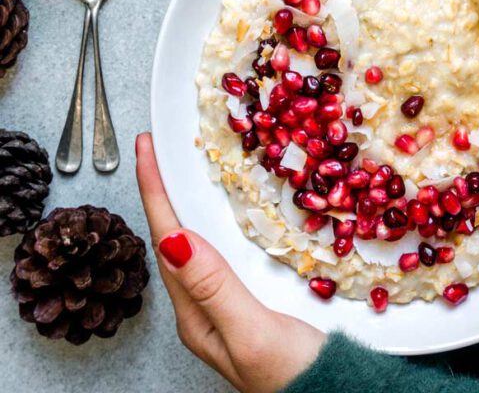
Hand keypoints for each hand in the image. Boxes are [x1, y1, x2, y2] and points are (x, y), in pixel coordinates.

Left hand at [136, 132, 323, 392]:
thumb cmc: (296, 377)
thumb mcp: (252, 332)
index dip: (154, 189)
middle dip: (165, 189)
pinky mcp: (259, 299)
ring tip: (184, 166)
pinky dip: (223, 219)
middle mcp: (206, 307)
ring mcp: (230, 303)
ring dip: (190, 201)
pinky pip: (228, 249)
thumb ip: (215, 287)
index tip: (145, 146)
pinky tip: (233, 207)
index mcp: (196, 314)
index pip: (167, 239)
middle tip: (159, 147)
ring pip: (201, 241)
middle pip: (176, 236)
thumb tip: (174, 239)